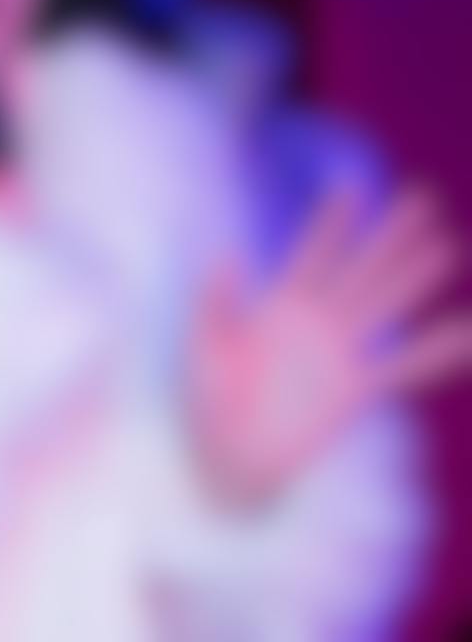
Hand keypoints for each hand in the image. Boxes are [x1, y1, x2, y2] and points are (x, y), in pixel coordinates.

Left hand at [189, 184, 470, 504]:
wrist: (225, 460)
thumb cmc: (205, 402)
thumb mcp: (202, 346)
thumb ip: (214, 302)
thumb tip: (227, 254)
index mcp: (275, 305)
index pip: (311, 254)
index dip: (332, 223)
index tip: (352, 187)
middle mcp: (314, 323)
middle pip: (359, 270)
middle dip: (389, 236)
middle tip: (423, 199)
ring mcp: (338, 355)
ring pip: (385, 307)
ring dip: (414, 278)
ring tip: (447, 245)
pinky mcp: (355, 391)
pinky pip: (404, 367)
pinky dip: (439, 351)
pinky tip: (467, 331)